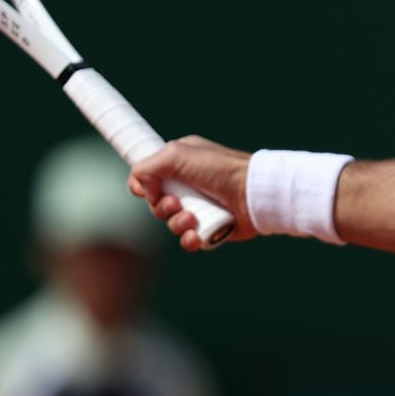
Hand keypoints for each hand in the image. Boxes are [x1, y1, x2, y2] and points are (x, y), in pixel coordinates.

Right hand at [129, 136, 257, 252]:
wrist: (254, 193)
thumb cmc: (219, 169)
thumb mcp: (177, 155)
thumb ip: (147, 167)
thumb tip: (141, 188)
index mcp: (180, 163)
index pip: (148, 178)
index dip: (141, 187)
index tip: (143, 191)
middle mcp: (188, 184)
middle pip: (156, 203)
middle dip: (160, 207)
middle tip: (175, 204)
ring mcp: (200, 207)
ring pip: (171, 223)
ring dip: (176, 224)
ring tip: (191, 219)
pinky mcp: (210, 227)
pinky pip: (189, 239)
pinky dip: (190, 240)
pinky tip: (197, 236)